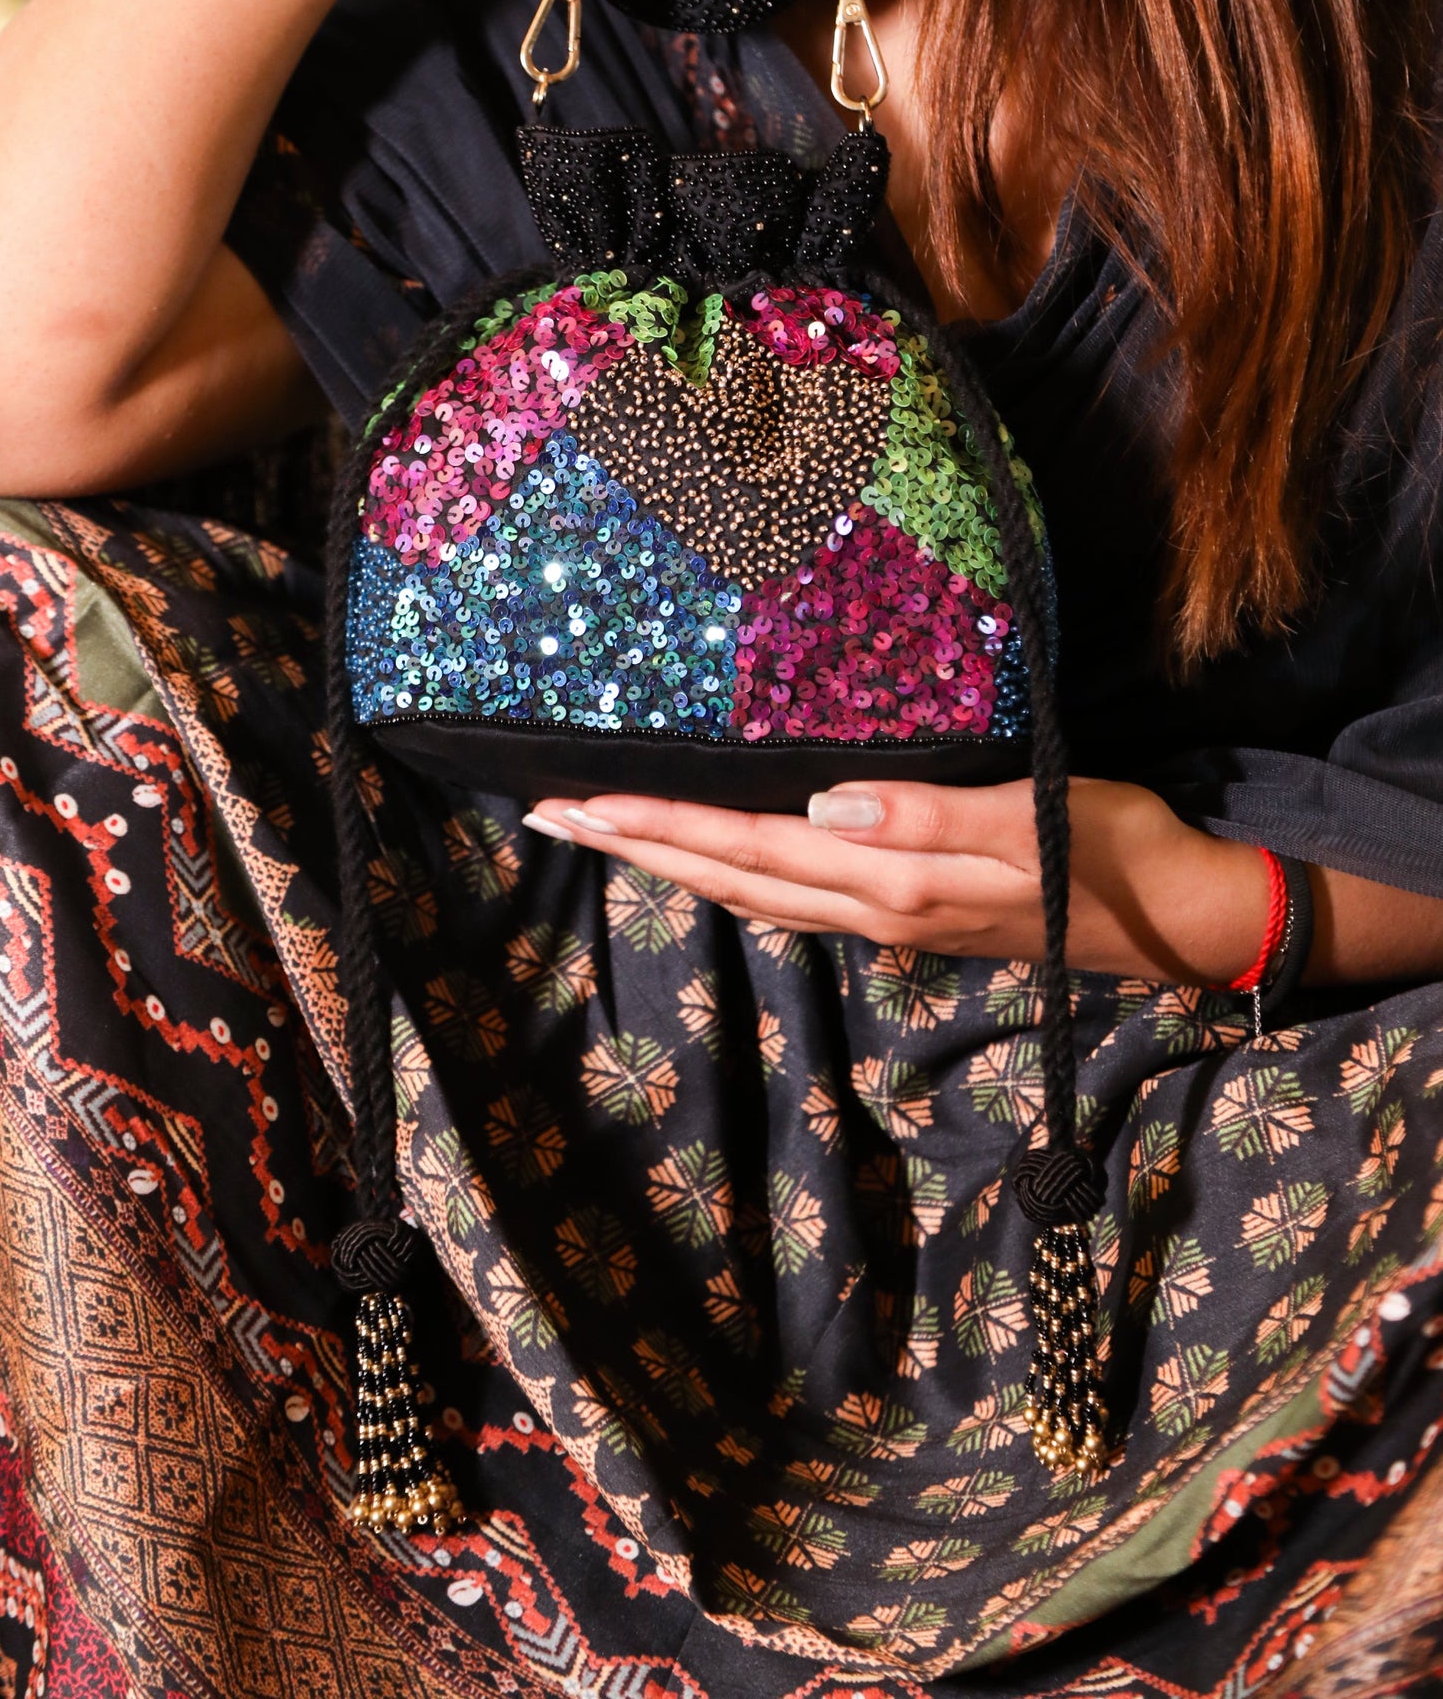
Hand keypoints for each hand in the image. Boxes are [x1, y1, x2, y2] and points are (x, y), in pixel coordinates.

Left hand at [524, 777, 1273, 983]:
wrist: (1177, 919)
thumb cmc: (1114, 854)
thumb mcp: (1034, 823)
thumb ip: (930, 815)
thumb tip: (824, 806)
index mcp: (891, 881)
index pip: (745, 850)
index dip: (659, 828)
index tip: (577, 804)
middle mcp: (872, 908)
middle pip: (728, 877)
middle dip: (636, 847)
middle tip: (548, 814)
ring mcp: (887, 919)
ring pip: (752, 893)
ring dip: (673, 863)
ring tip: (607, 834)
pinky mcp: (909, 913)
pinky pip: (791, 898)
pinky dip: (733, 875)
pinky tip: (717, 862)